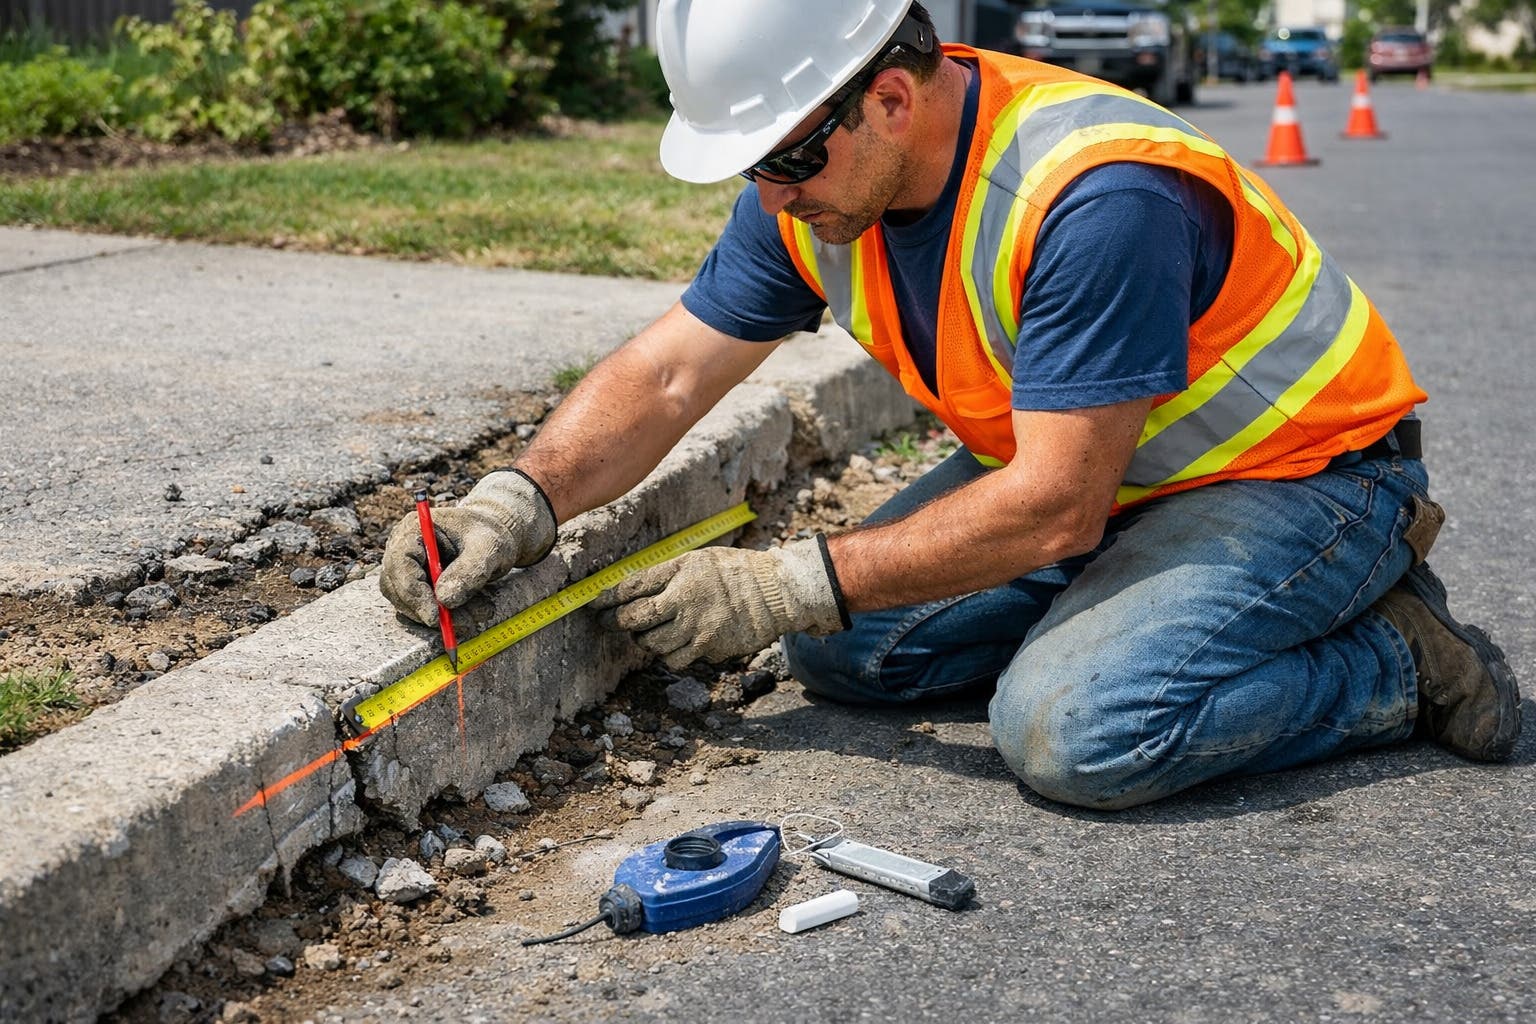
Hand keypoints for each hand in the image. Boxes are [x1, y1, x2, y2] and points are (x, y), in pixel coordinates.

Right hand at [380, 470, 556, 624]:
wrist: (492, 538)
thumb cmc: (488, 536)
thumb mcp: (488, 548)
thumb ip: (469, 570)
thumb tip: (444, 599)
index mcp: (414, 529)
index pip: (400, 565)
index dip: (414, 593)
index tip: (434, 616)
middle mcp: (402, 549)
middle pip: (398, 589)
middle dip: (431, 610)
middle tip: (467, 621)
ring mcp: (405, 570)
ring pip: (410, 605)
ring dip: (443, 617)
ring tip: (482, 612)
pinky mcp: (415, 588)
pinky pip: (422, 610)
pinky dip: (448, 617)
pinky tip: (475, 611)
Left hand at [590, 537, 847, 668]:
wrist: (776, 593)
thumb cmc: (736, 574)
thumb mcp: (701, 560)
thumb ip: (668, 574)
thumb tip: (630, 590)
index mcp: (681, 570)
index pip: (631, 586)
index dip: (606, 597)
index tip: (593, 604)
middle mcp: (685, 597)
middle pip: (634, 618)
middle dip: (618, 622)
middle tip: (614, 622)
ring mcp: (696, 625)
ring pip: (651, 644)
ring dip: (646, 641)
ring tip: (653, 633)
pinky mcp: (708, 647)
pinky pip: (674, 659)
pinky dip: (670, 655)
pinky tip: (677, 645)